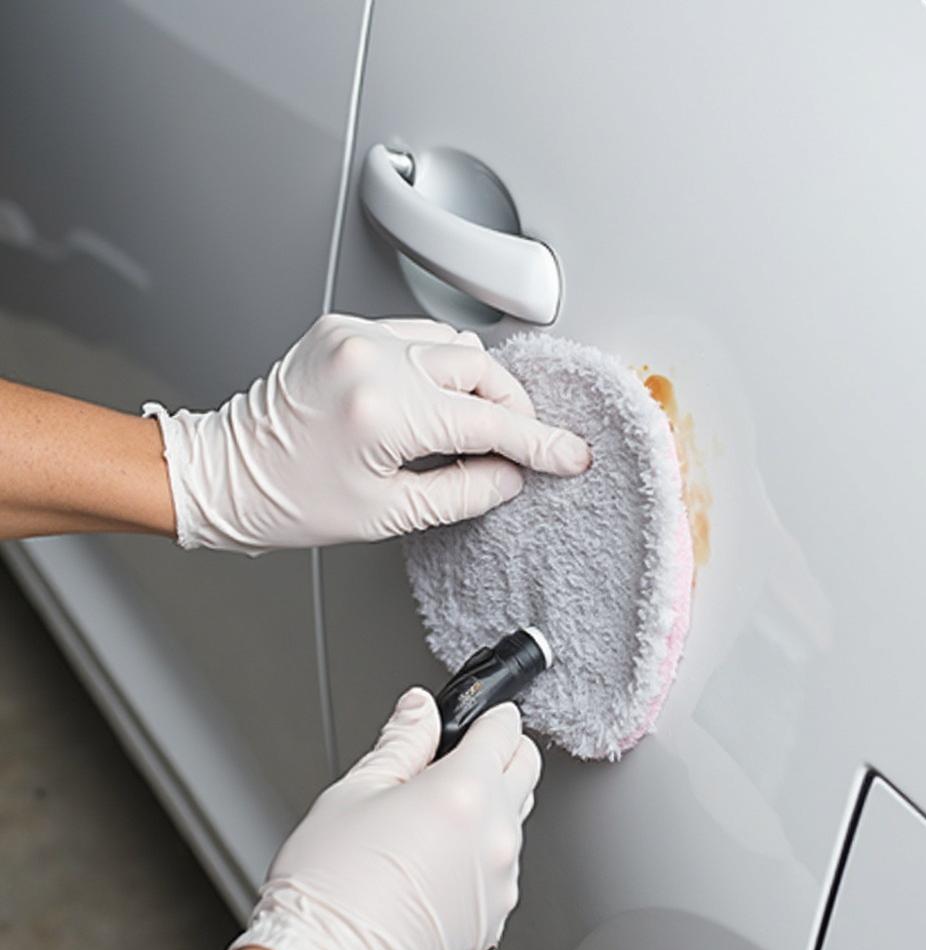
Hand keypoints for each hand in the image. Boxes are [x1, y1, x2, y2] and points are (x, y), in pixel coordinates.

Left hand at [145, 314, 589, 553]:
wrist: (222, 473)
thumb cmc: (288, 500)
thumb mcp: (388, 515)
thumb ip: (464, 493)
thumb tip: (510, 475)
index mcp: (383, 413)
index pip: (488, 424)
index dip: (540, 443)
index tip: (571, 454)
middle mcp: (372, 359)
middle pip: (483, 369)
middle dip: (512, 409)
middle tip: (518, 446)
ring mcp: (356, 335)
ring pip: (456, 344)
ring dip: (478, 383)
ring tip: (468, 426)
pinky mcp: (344, 327)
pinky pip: (418, 334)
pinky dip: (439, 364)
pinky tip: (432, 397)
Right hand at [225, 689, 541, 949]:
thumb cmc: (329, 887)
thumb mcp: (356, 789)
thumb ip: (402, 740)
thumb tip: (420, 709)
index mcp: (463, 792)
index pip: (506, 729)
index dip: (489, 715)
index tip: (475, 717)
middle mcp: (493, 835)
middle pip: (526, 768)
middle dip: (500, 752)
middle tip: (458, 757)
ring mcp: (500, 879)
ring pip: (515, 818)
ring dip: (490, 805)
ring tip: (433, 816)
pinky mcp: (494, 917)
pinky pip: (502, 867)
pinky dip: (481, 854)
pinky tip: (436, 859)